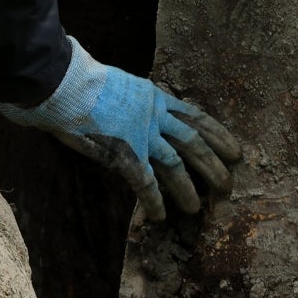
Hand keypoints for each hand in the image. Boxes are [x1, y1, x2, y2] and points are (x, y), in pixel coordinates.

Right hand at [0, 38, 239, 220]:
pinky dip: (154, 202)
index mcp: (153, 96)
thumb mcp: (115, 84)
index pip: (194, 117)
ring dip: (188, 189)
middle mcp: (154, 115)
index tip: (233, 149)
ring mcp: (142, 135)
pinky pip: (145, 183)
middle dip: (214, 165)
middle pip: (194, 143)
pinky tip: (160, 217)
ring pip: (175, 165)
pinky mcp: (125, 153)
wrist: (64, 84)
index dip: (217, 135)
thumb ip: (127, 99)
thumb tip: (124, 108)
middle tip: (229, 183)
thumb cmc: (77, 80)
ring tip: (198, 208)